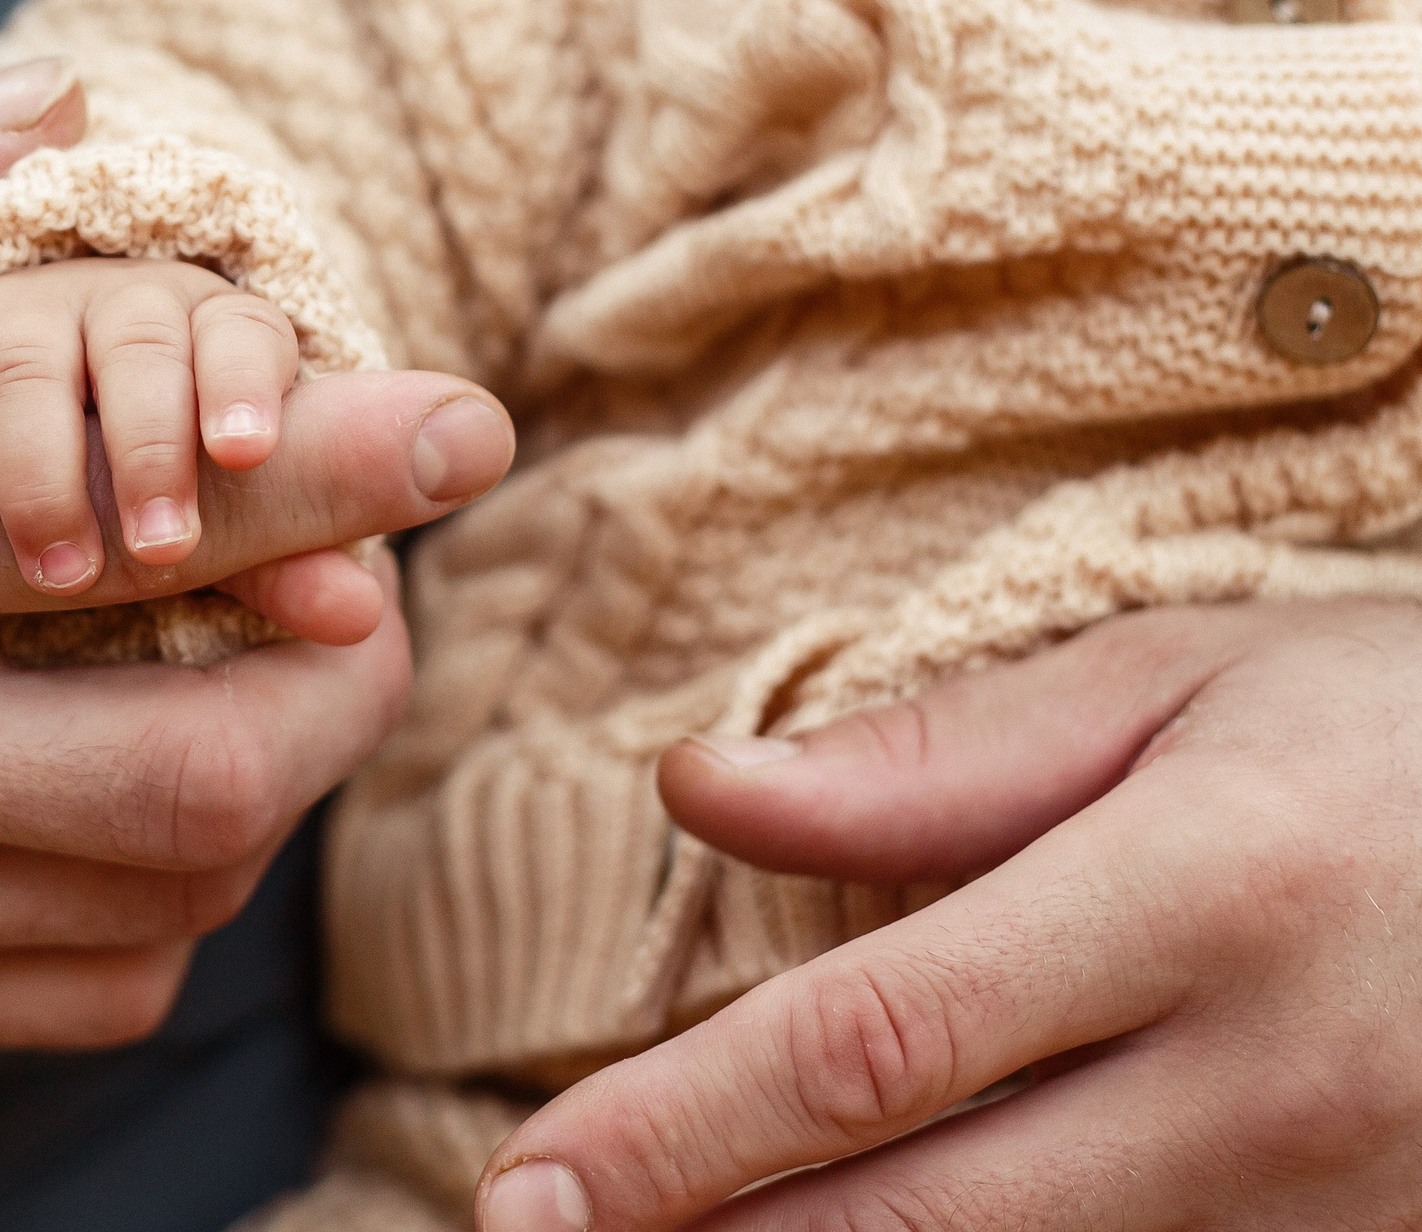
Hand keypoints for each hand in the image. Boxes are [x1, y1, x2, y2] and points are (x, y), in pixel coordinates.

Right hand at [0, 61, 517, 1053]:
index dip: (325, 470)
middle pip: (192, 771)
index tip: (462, 418)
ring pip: (163, 892)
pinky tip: (138, 769)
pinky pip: (86, 982)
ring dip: (269, 770)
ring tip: (253, 651)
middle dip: (341, 664)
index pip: (114, 529)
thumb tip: (66, 111)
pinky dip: (170, 881)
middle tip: (360, 566)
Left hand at [479, 600, 1421, 1231]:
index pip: (874, 1045)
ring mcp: (1337, 1216)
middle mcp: (1271, 1091)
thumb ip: (929, 762)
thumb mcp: (1178, 686)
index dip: (678, 1126)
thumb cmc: (1398, 735)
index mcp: (1200, 899)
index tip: (529, 1174)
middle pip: (924, 1219)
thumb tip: (691, 790)